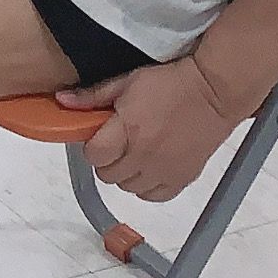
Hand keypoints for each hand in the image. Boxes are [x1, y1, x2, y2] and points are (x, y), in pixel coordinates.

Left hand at [63, 57, 236, 200]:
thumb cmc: (171, 83)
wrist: (214, 92)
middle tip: (118, 141)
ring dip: (126, 173)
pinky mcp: (182, 178)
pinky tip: (150, 167)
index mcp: (128, 130)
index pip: (94, 155)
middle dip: (107, 158)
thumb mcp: (128, 81)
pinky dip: (148, 186)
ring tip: (136, 152)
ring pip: (128, 187)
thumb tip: (63, 101)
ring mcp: (163, 170)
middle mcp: (144, 156)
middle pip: (107, 174)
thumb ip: (93, 96)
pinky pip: (153, 196)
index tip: (100, 136)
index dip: (93, 146)